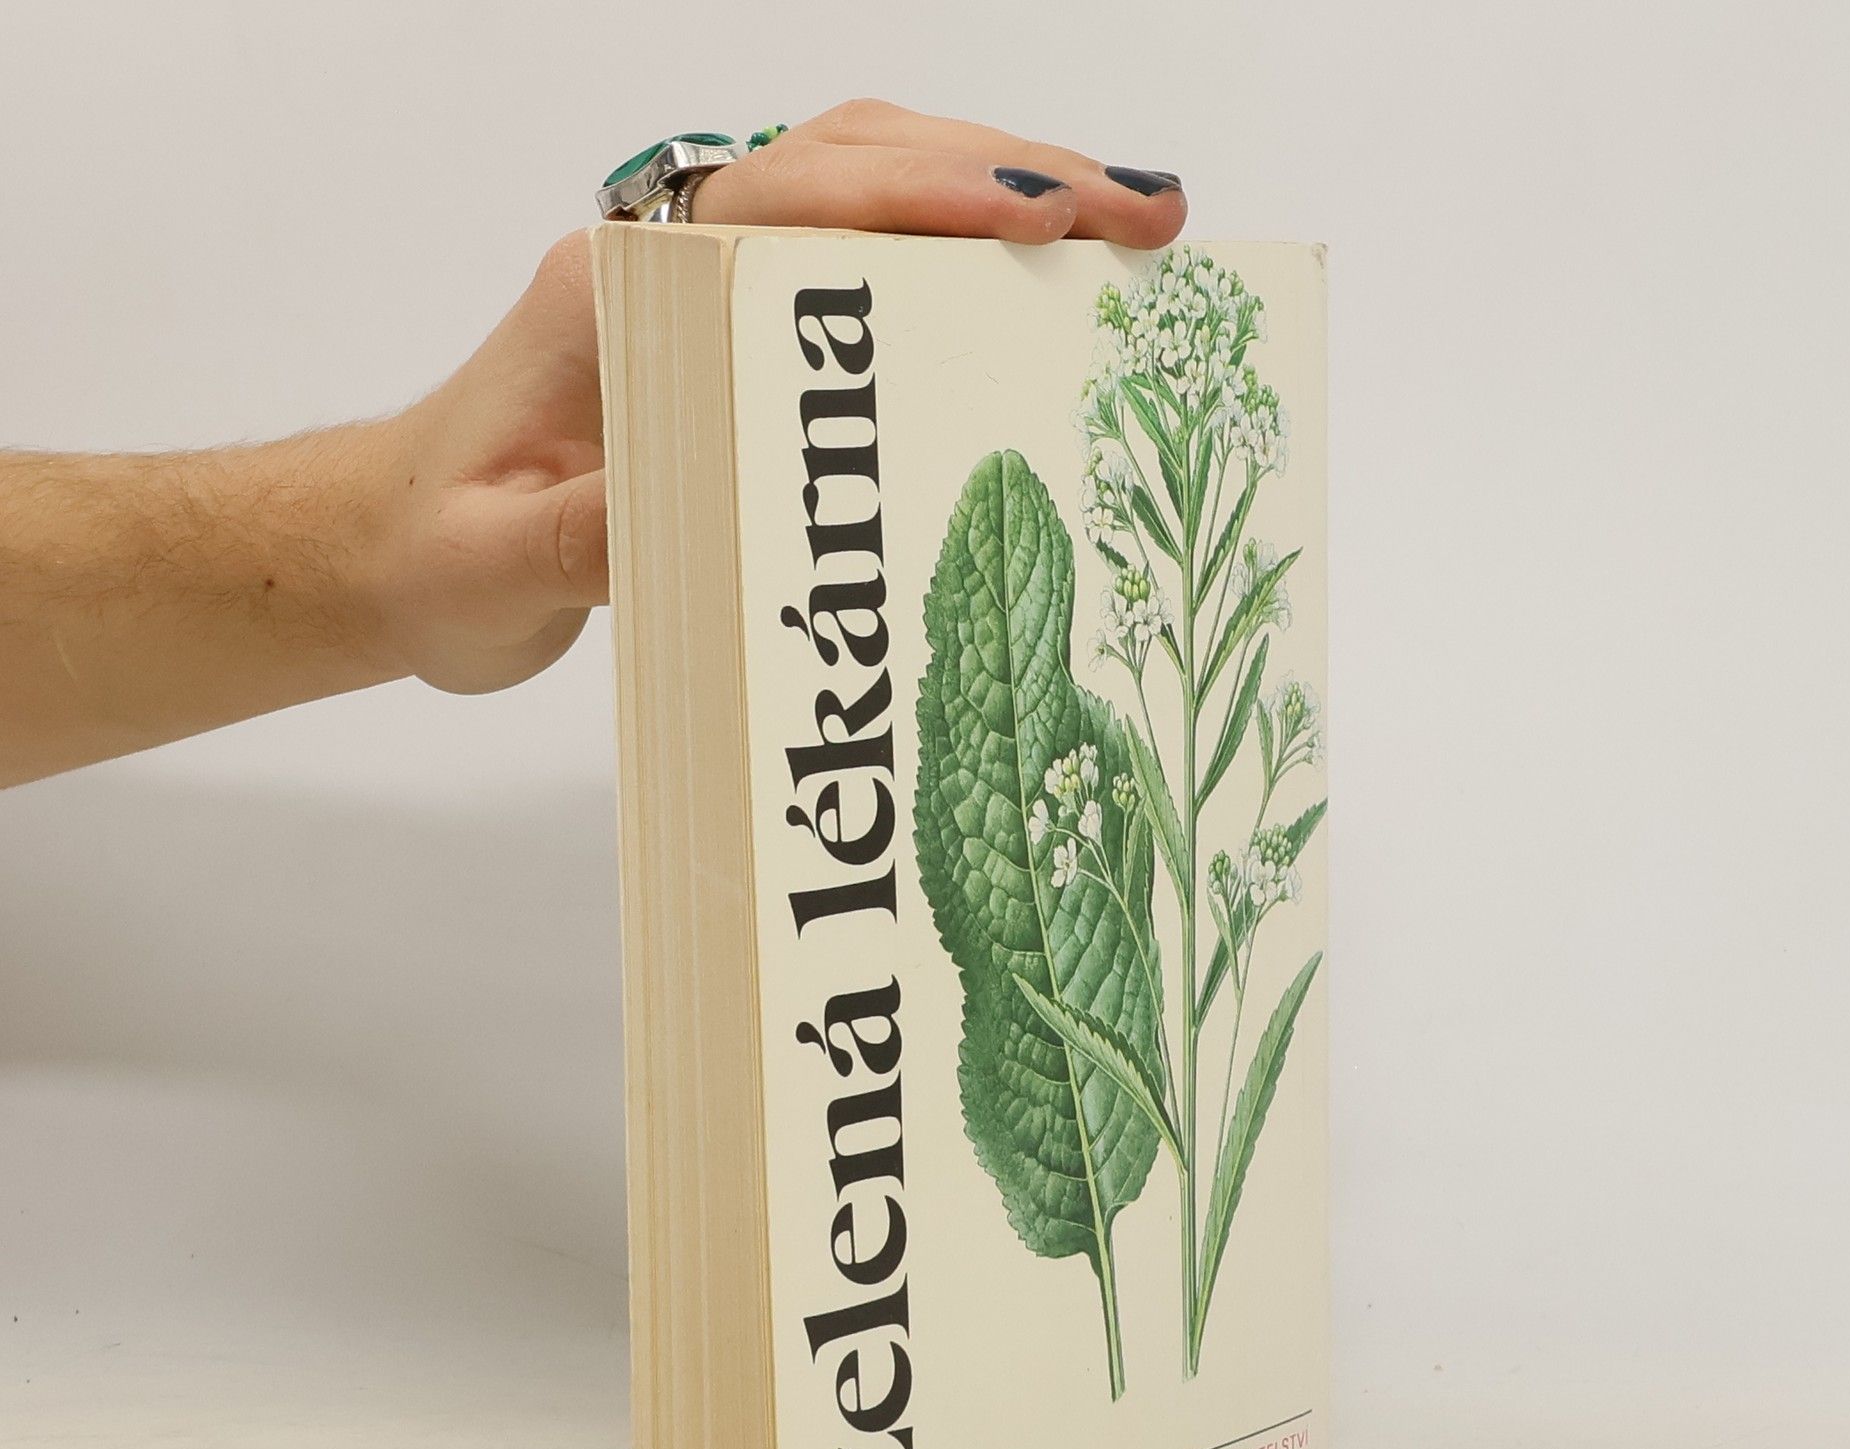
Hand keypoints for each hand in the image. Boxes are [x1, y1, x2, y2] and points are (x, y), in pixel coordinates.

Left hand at [377, 100, 1189, 694]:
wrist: (390, 551)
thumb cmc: (432, 552)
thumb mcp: (492, 568)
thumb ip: (581, 538)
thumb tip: (689, 508)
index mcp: (615, 290)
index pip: (788, 202)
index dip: (920, 198)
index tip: (1038, 212)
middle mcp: (668, 259)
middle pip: (852, 164)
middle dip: (1004, 174)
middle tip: (1143, 214)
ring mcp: (703, 287)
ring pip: (865, 192)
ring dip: (994, 193)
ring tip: (1123, 229)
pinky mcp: (730, 335)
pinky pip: (856, 262)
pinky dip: (951, 256)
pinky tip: (1031, 285)